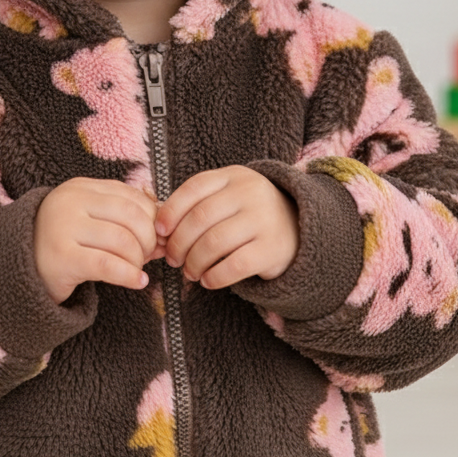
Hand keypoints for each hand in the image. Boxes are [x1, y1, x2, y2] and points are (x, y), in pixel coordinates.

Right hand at [35, 177, 162, 303]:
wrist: (19, 268)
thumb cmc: (65, 243)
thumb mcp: (92, 221)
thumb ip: (124, 219)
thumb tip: (165, 231)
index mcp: (81, 187)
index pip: (131, 196)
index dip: (152, 217)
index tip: (158, 236)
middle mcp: (70, 201)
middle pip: (131, 216)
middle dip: (148, 239)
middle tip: (150, 255)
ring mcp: (63, 228)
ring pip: (122, 241)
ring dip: (139, 260)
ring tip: (137, 269)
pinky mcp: (61, 258)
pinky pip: (108, 265)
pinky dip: (130, 276)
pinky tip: (138, 282)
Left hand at [154, 166, 298, 289]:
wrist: (298, 228)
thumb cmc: (248, 213)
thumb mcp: (228, 196)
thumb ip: (198, 204)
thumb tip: (159, 228)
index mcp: (234, 176)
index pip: (194, 188)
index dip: (171, 210)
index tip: (159, 231)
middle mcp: (250, 193)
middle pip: (200, 218)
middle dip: (179, 243)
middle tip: (173, 259)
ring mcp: (263, 219)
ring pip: (214, 243)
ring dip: (194, 262)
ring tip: (189, 271)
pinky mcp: (272, 249)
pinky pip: (234, 265)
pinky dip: (214, 277)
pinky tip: (207, 280)